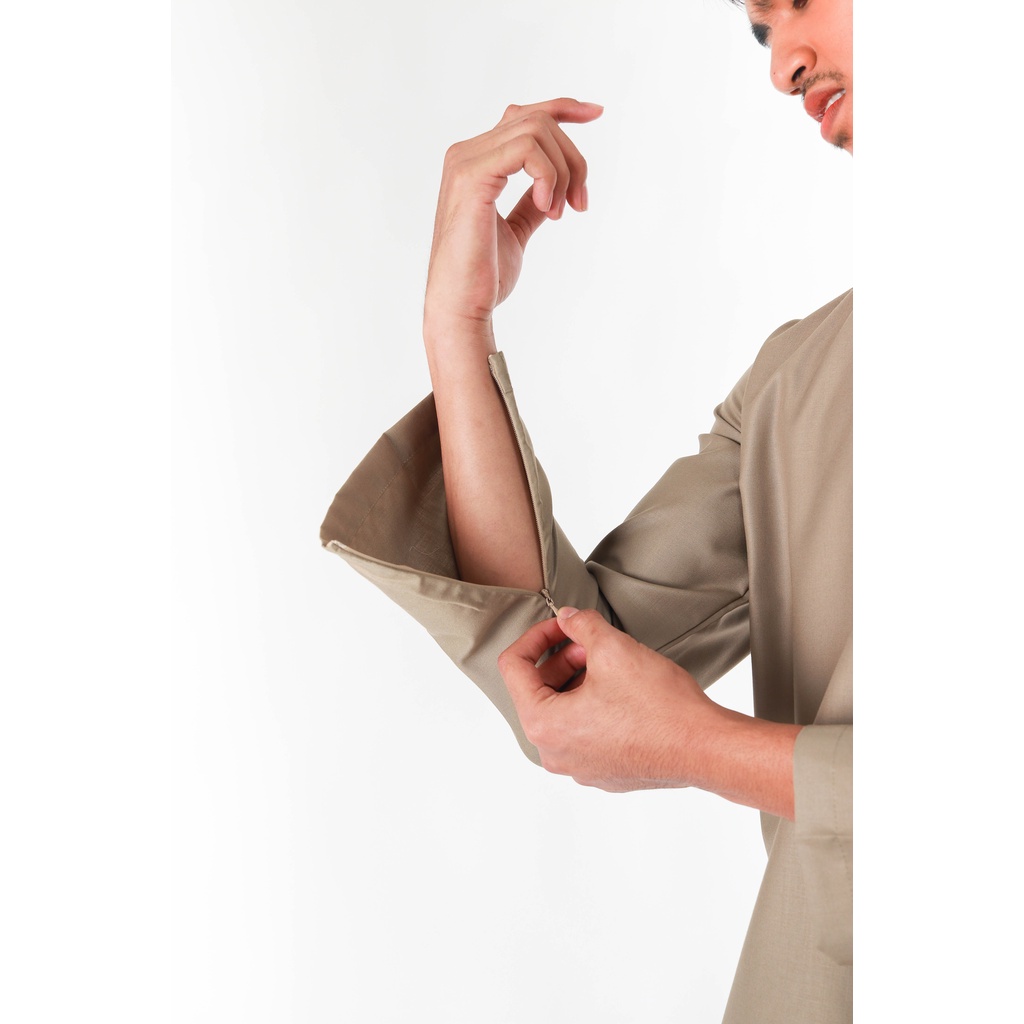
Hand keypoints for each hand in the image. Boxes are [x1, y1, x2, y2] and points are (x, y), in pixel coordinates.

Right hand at [423, 98, 602, 332]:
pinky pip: (527, 148)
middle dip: (573, 159)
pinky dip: (549, 176)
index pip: (523, 116)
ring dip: (564, 171)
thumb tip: (554, 188)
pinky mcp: (471, 176)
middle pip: (538, 120)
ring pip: (536, 129)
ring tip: (561, 212)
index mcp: (475, 163)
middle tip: (579, 205)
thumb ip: (531, 204)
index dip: (563, 108)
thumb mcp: (516, 231)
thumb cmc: (483, 277)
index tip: (597, 113)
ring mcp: (466, 161)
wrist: (462, 306)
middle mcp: (466, 153)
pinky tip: (549, 210)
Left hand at [498, 608, 800, 816]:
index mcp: (543, 724)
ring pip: (563, 712)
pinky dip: (594, 707)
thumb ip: (580, 625)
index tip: (562, 626)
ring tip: (611, 664)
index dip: (536, 636)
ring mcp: (579, 768)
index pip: (513, 668)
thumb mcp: (613, 648)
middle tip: (592, 643)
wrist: (705, 748)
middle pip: (538, 691)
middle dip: (561, 659)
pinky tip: (624, 692)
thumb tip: (567, 618)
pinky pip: (585, 733)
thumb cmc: (659, 706)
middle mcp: (554, 753)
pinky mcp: (604, 772)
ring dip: (579, 681)